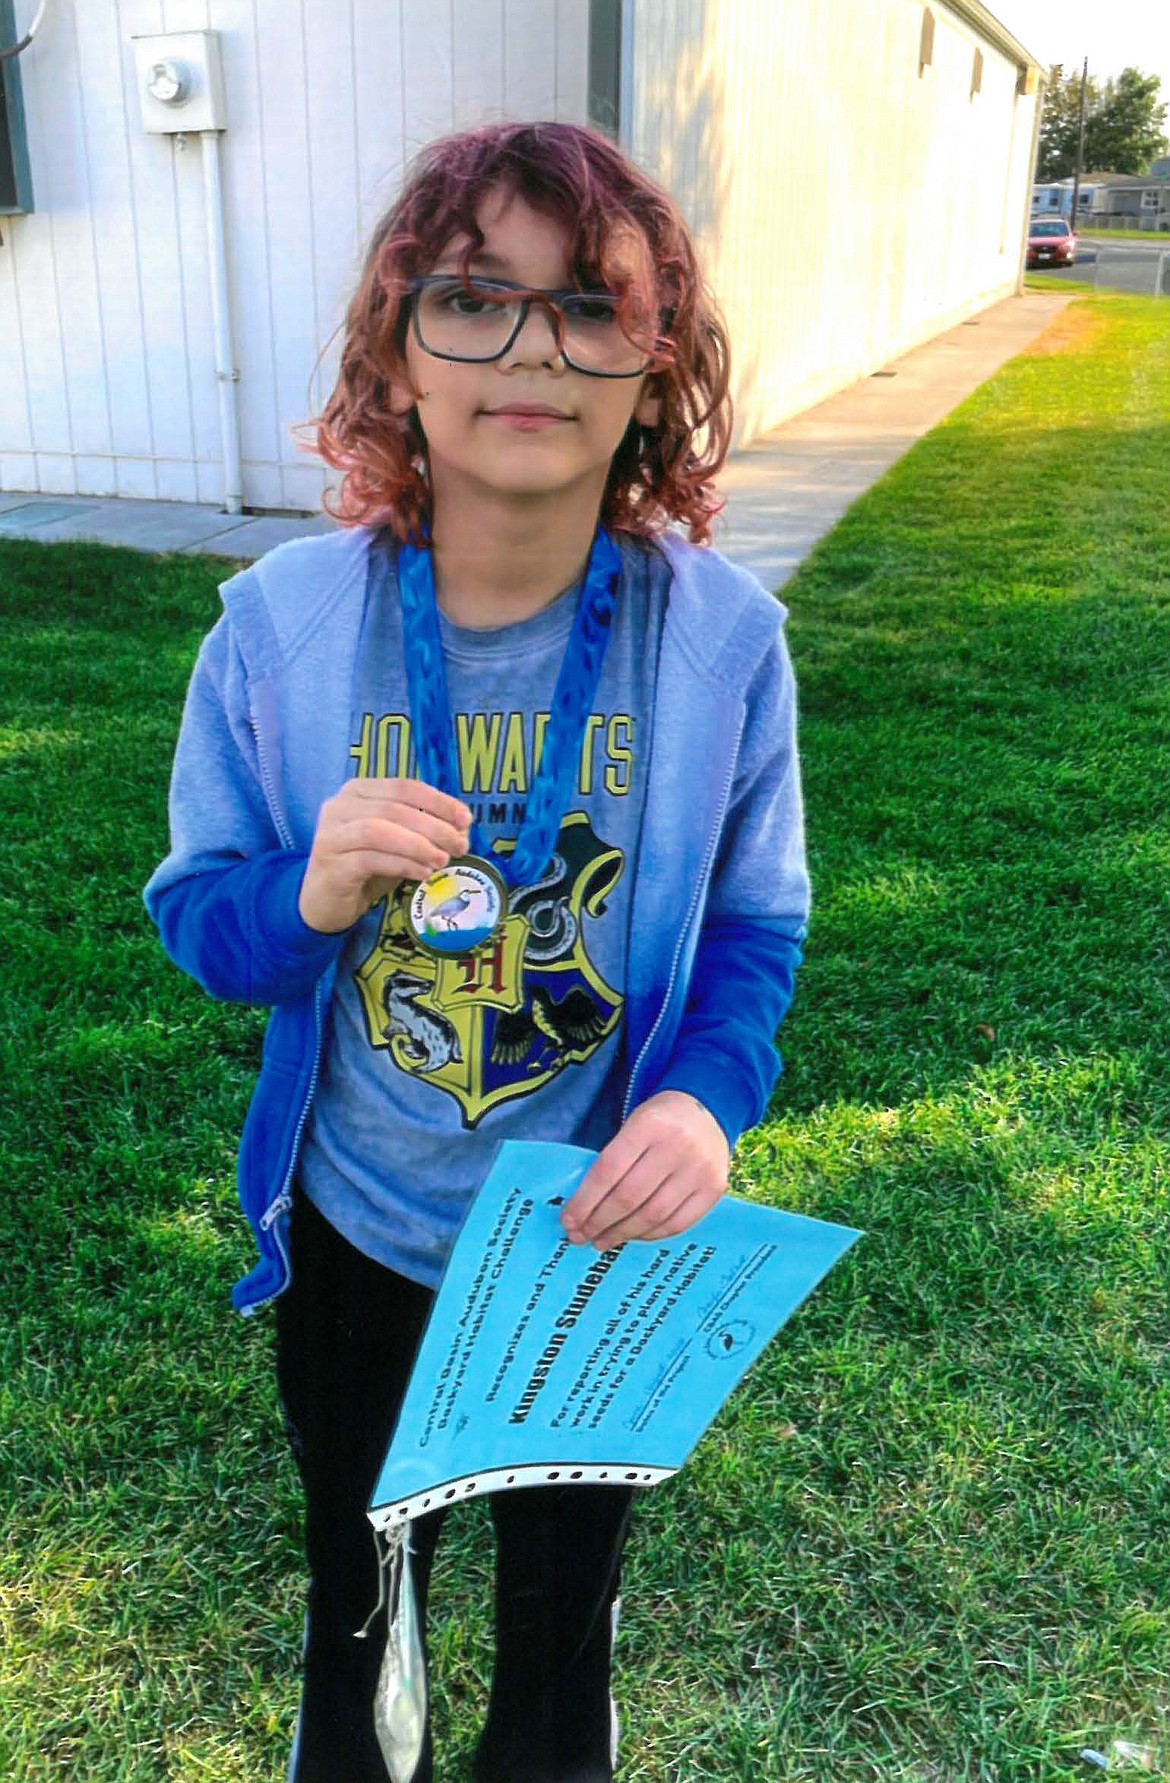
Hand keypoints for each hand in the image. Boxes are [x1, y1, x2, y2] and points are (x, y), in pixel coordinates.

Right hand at [298, 777, 471, 933]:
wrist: (325, 901)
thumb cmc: (364, 867)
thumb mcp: (397, 844)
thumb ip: (423, 831)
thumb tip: (461, 829)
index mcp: (358, 791)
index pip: (404, 787)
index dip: (439, 801)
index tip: (465, 820)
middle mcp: (340, 807)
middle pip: (394, 808)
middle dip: (434, 827)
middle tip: (459, 845)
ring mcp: (331, 835)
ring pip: (380, 830)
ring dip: (418, 845)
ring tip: (442, 860)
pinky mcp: (331, 864)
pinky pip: (371, 859)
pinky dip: (402, 864)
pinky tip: (422, 874)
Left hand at [562, 1091, 729, 1249]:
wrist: (707, 1109)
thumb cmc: (659, 1121)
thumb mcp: (632, 1124)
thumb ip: (612, 1160)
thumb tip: (582, 1208)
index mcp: (649, 1124)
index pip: (608, 1170)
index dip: (585, 1201)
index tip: (568, 1220)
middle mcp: (678, 1146)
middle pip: (630, 1197)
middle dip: (600, 1222)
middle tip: (581, 1236)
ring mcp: (700, 1169)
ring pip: (654, 1215)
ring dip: (623, 1233)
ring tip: (603, 1240)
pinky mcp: (715, 1188)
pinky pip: (678, 1223)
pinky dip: (651, 1235)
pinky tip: (633, 1236)